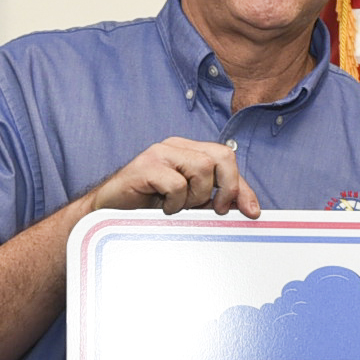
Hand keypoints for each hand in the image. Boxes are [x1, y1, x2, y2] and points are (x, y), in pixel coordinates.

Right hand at [85, 137, 261, 219]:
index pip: (226, 158)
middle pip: (221, 156)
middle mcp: (176, 146)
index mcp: (188, 151)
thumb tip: (247, 208)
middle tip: (216, 209)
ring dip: (196, 196)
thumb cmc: (148, 207)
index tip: (251, 211)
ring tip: (179, 206)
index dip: (242, 186)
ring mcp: (159, 153)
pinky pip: (177, 183)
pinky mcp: (145, 166)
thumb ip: (215, 199)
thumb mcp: (190, 203)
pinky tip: (163, 207)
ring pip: (202, 168)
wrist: (108, 213)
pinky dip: (175, 202)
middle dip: (227, 187)